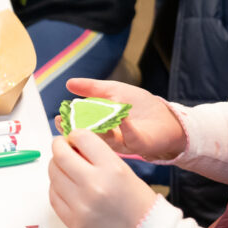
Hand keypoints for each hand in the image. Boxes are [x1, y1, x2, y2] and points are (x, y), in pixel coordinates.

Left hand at [48, 129, 159, 227]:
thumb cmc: (138, 204)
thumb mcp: (124, 171)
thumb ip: (97, 158)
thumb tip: (73, 146)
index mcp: (112, 168)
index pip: (82, 138)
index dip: (75, 135)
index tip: (74, 138)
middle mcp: (94, 185)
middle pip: (61, 155)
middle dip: (59, 147)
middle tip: (61, 147)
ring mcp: (81, 205)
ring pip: (53, 174)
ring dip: (56, 167)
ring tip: (65, 168)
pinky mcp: (73, 222)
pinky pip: (53, 196)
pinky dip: (56, 187)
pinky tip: (64, 186)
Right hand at [54, 77, 186, 160]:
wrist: (168, 119)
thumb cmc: (142, 106)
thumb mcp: (114, 91)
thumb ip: (92, 88)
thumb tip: (68, 83)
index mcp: (100, 126)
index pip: (79, 127)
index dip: (68, 124)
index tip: (59, 117)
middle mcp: (108, 138)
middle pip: (88, 137)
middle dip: (75, 130)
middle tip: (66, 123)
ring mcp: (123, 143)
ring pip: (105, 139)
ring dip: (96, 128)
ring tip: (88, 117)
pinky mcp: (139, 144)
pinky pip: (129, 137)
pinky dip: (125, 125)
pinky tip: (121, 115)